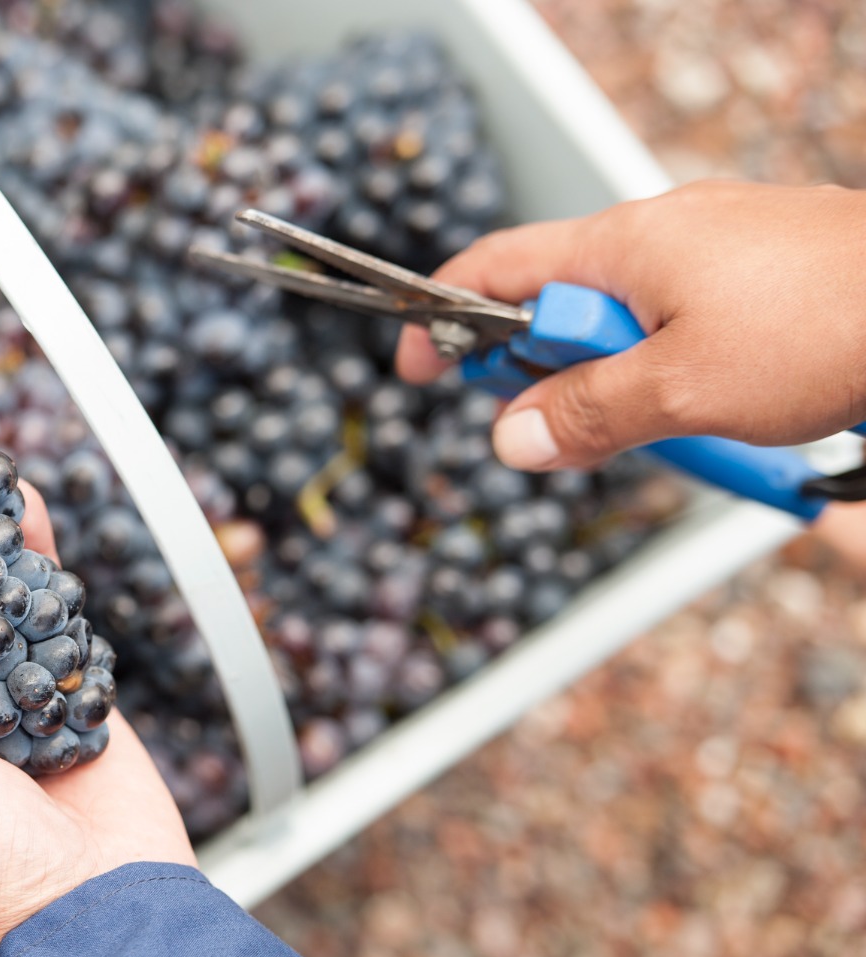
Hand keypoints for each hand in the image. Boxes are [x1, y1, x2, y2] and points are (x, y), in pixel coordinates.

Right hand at [395, 180, 865, 471]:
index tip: (418, 364)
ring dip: (627, 383)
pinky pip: (686, 325)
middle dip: (554, 373)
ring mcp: (716, 250)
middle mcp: (664, 233)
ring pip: (630, 324)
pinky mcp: (761, 274)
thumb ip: (586, 414)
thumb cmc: (827, 324)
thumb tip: (513, 437)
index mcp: (624, 244)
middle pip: (563, 305)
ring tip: (675, 423)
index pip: (497, 266)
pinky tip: (717, 408)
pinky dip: (677, 372)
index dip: (443, 315)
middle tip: (566, 428)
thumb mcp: (679, 390)